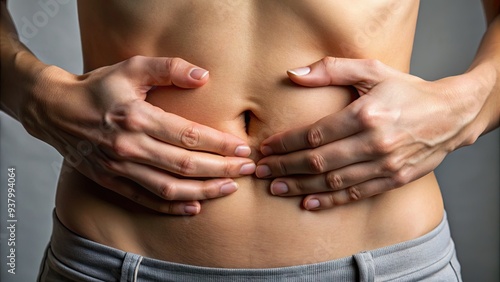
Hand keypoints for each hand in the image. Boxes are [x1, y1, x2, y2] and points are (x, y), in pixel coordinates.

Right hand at [28, 56, 254, 214]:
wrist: (54, 109)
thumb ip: (168, 68)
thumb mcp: (131, 68)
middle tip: (247, 170)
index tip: (242, 148)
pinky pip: (146, 200)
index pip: (189, 136)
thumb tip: (203, 76)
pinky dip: (172, 207)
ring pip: (169, 187)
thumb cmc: (96, 87)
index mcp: (137, 117)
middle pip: (185, 165)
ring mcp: (119, 168)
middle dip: (221, 169)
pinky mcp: (111, 181)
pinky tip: (195, 207)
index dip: (220, 144)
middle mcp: (129, 146)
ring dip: (204, 191)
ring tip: (229, 189)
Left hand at [256, 57, 484, 209]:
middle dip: (285, 168)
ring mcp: (386, 165)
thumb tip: (294, 74)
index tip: (266, 148)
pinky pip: (356, 194)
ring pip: (333, 181)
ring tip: (276, 189)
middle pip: (318, 161)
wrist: (452, 114)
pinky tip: (308, 203)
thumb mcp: (373, 70)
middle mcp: (375, 143)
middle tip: (262, 172)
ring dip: (300, 187)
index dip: (285, 144)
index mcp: (366, 115)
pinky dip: (330, 201)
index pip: (314, 134)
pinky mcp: (394, 179)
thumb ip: (332, 70)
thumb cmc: (409, 90)